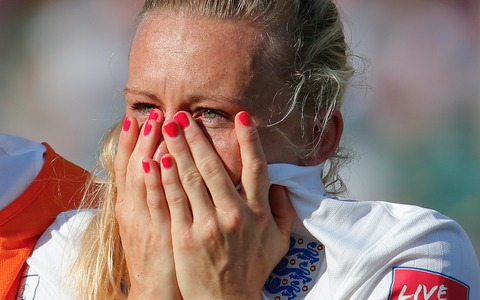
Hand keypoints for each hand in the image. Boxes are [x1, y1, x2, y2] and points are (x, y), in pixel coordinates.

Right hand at [114, 110, 180, 298]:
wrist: (155, 291)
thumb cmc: (158, 255)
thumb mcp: (150, 222)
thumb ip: (156, 195)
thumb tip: (163, 168)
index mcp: (130, 206)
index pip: (127, 166)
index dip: (130, 141)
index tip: (137, 116)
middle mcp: (131, 209)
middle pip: (132, 165)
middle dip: (141, 137)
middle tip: (151, 111)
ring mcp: (142, 221)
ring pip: (141, 178)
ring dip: (148, 148)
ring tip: (156, 123)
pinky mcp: (157, 234)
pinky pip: (155, 203)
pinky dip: (154, 180)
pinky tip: (158, 160)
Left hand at [160, 111, 295, 298]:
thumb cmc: (252, 270)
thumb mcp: (279, 242)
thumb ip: (283, 211)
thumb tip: (281, 184)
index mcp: (259, 213)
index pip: (256, 168)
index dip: (249, 140)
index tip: (242, 116)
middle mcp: (235, 215)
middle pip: (215, 167)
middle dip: (198, 137)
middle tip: (185, 114)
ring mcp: (208, 225)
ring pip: (192, 178)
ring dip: (178, 149)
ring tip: (167, 126)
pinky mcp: (185, 236)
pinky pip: (174, 200)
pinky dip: (165, 177)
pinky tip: (156, 158)